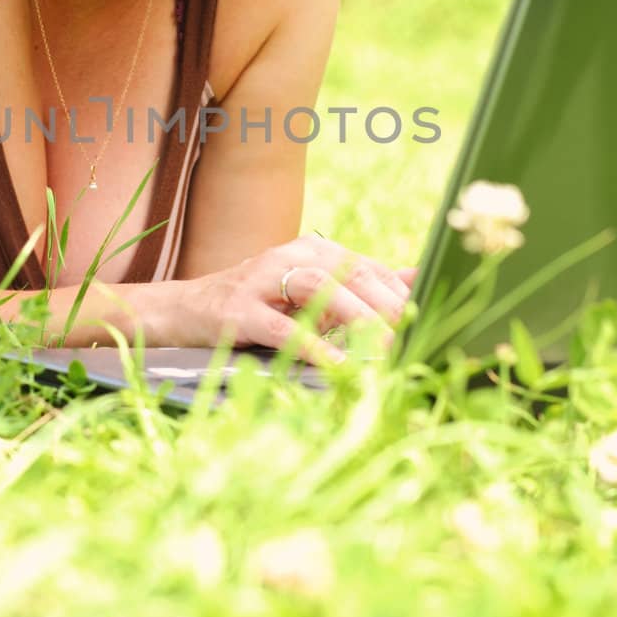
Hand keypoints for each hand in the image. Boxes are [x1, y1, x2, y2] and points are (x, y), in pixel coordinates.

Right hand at [182, 235, 416, 366]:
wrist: (185, 310)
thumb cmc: (257, 305)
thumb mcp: (309, 293)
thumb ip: (359, 287)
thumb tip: (418, 280)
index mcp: (313, 250)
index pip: (370, 267)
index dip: (402, 295)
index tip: (432, 321)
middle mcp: (290, 256)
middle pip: (351, 273)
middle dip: (388, 305)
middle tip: (418, 335)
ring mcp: (262, 280)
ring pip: (321, 288)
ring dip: (358, 317)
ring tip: (386, 346)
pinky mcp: (240, 311)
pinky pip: (283, 328)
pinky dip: (313, 346)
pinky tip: (338, 366)